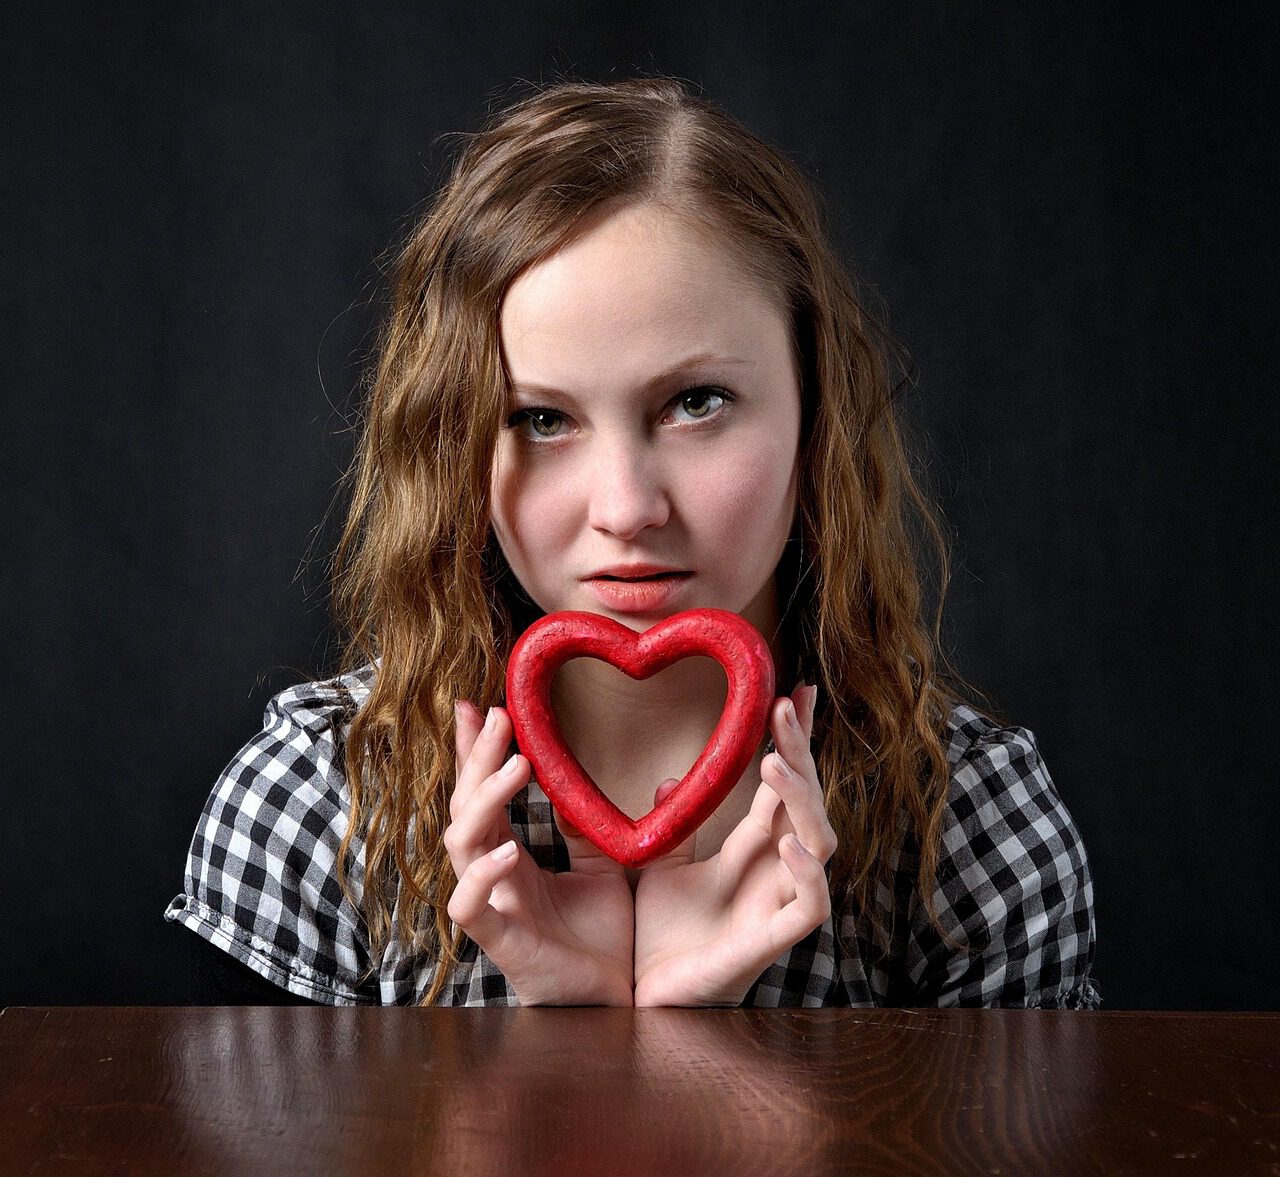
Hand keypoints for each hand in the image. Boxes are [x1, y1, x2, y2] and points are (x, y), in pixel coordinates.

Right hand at [445, 701, 633, 1005]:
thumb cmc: (604, 942)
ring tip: (517, 766)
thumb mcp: (609, 869)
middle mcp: (494, 877)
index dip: (477, 752)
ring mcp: (493, 908)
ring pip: (459, 845)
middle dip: (476, 760)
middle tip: (498, 717)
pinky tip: (507, 847)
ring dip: (483, 800)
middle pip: (464, 807)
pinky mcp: (501, 942)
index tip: (479, 705)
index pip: (484, 794)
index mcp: (513, 857)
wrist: (617, 1005)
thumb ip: (604, 828)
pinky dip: (481, 875)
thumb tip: (646, 775)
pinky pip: (469, 907)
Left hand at [631, 685, 835, 1006]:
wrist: (645, 1001)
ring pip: (818, 845)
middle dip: (800, 754)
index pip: (780, 785)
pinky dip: (807, 877)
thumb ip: (670, 824)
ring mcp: (777, 906)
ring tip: (776, 764)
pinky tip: (792, 845)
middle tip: (785, 707)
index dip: (790, 740)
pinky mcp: (770, 945)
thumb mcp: (659, 866)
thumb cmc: (663, 939)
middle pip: (804, 803)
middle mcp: (773, 872)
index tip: (794, 691)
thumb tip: (669, 779)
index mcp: (750, 850)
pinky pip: (809, 910)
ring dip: (802, 802)